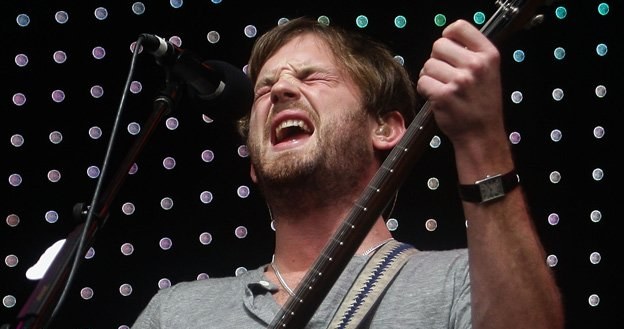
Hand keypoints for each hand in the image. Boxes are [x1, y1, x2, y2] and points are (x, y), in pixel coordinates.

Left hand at [417, 19, 504, 150]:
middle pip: (438, 45)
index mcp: (489, 55)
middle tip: (445, 74)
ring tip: (443, 87)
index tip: (448, 48)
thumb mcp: (488, 71)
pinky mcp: (443, 95)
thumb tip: (446, 40)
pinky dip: (425, 89)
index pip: (459, 27)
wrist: (482, 134)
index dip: (448, 36)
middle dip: (437, 59)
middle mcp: (476, 65)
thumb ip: (471, 53)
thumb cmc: (482, 103)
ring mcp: (459, 81)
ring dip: (430, 76)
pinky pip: (422, 81)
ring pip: (428, 65)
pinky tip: (436, 96)